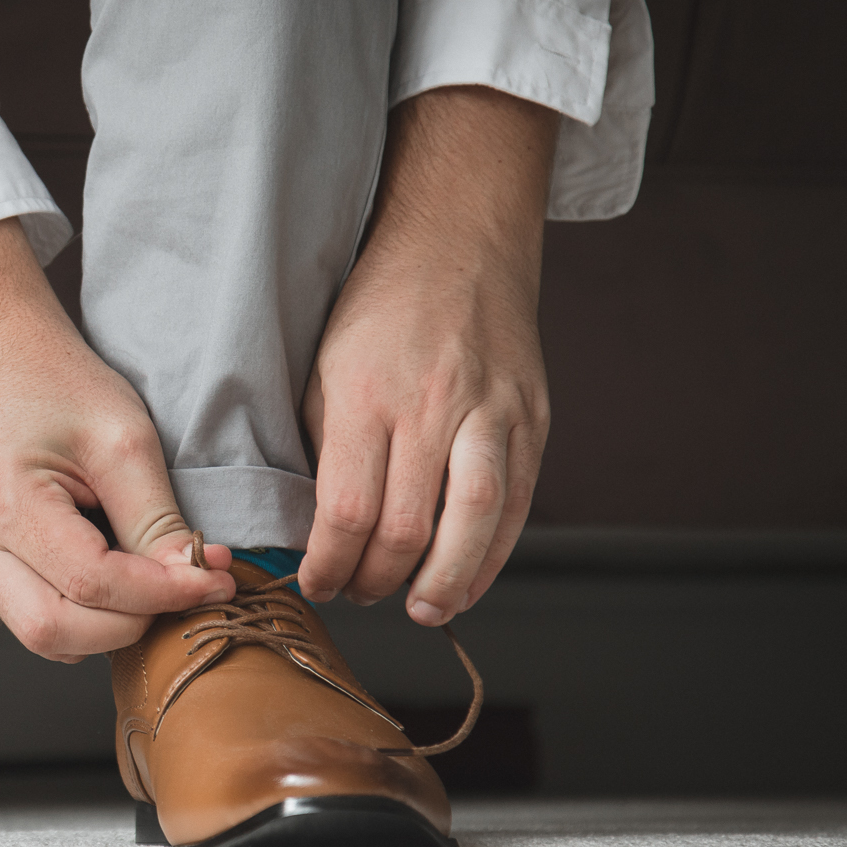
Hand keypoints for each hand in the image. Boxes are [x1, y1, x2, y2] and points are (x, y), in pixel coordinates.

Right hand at [0, 219, 235, 661]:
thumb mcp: (125, 440)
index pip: (90, 583)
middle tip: (185, 589)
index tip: (216, 578)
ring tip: (154, 584)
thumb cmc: (58, 386)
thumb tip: (191, 579)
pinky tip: (121, 584)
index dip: (162, 592)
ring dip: (110, 628)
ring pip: (46, 639)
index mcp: (4, 503)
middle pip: (55, 632)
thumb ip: (156, 518)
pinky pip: (40, 622)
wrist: (4, 363)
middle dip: (132, 623)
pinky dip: (89, 620)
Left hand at [299, 86, 559, 625]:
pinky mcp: (531, 416)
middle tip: (359, 594)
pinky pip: (518, 502)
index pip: (348, 509)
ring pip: (474, 523)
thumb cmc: (378, 303)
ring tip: (420, 608)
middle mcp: (433, 405)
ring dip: (445, 583)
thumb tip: (318, 528)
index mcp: (367, 393)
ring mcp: (491, 412)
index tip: (316, 581)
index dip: (330, 564)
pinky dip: (494, 552)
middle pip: (408, 527)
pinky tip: (468, 579)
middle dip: (378, 580)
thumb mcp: (323, 367)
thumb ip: (326, 446)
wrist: (459, 237)